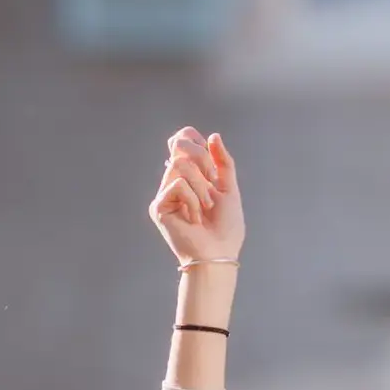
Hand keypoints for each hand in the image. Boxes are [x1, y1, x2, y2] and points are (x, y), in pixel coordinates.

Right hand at [150, 126, 244, 269]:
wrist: (219, 254)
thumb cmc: (226, 227)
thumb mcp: (229, 189)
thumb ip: (223, 162)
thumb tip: (213, 136)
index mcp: (192, 175)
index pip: (182, 142)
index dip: (191, 138)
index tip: (205, 146)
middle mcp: (175, 181)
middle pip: (180, 147)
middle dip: (202, 159)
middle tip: (213, 181)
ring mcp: (166, 193)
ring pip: (181, 166)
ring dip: (202, 187)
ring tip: (206, 208)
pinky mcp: (159, 206)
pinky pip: (178, 184)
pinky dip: (193, 200)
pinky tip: (194, 219)